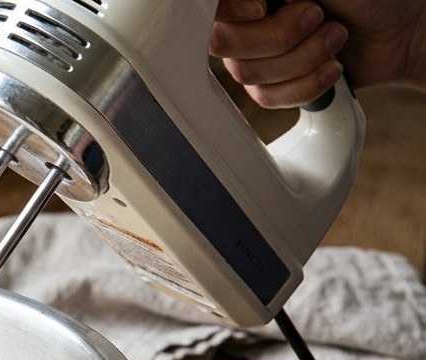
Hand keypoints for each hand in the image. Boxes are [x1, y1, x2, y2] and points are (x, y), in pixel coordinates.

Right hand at [210, 0, 425, 107]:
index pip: (211, 9)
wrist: (402, 30)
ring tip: (335, 39)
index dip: (230, 13)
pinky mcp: (274, 84)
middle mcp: (248, 21)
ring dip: (304, 59)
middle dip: (281, 37)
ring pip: (249, 75)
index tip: (262, 7)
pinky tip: (330, 68)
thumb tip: (244, 1)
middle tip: (317, 17)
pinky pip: (267, 98)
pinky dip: (307, 85)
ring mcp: (258, 54)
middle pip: (225, 45)